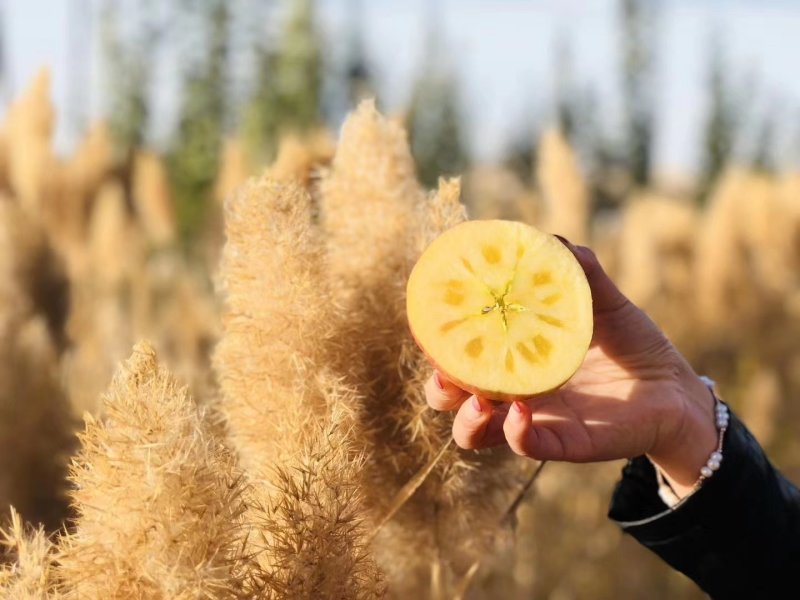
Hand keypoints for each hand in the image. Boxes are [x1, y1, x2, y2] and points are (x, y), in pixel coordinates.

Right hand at [424, 238, 717, 497]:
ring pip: (474, 434)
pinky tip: (522, 411)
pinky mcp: (564, 444)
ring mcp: (536, 421)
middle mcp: (515, 393)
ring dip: (466, 418)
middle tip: (446, 366)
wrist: (676, 390)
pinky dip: (515, 433)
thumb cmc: (634, 345)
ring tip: (479, 398)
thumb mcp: (606, 304)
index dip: (441, 343)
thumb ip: (580, 273)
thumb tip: (553, 239)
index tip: (434, 320)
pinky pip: (525, 446)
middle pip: (454, 399)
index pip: (463, 356)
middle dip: (440, 387)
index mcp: (516, 358)